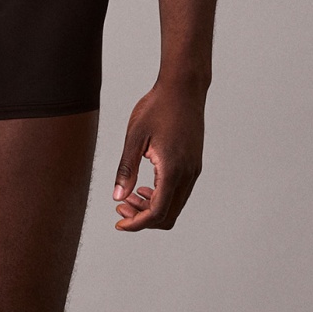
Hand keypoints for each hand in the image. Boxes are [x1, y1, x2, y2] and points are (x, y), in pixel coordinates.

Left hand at [112, 79, 205, 230]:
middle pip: (168, 216)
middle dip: (142, 219)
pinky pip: (179, 192)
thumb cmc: (157, 107)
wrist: (183, 88)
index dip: (137, 223)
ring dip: (151, 208)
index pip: (157, 212)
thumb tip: (118, 197)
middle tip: (120, 208)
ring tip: (129, 197)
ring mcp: (193, 169)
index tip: (119, 223)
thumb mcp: (134, 138)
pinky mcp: (194, 164)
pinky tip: (145, 187)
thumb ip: (126, 170)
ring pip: (174, 205)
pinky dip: (162, 197)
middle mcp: (188, 174)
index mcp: (172, 169)